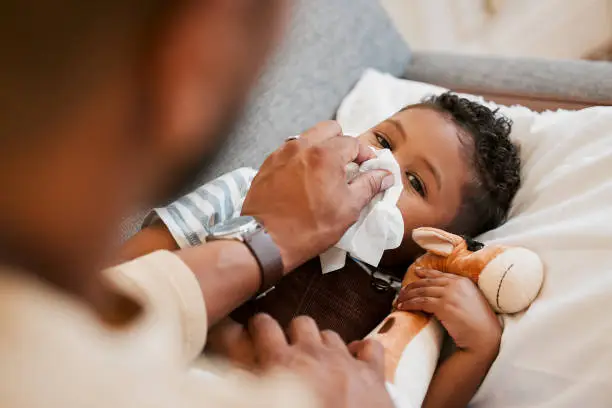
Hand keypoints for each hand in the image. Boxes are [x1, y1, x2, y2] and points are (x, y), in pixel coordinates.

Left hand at [242, 121, 393, 272]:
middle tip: (347, 166)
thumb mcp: (348, 209)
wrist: (266, 240)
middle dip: (342, 143)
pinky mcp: (268, 164)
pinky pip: (290, 151)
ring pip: (308, 137)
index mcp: (325, 154)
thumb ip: (369, 186)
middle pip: (329, 129)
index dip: (365, 155)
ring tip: (325, 172)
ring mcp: (282, 153)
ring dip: (321, 148)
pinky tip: (304, 178)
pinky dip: (301, 158)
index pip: (353, 142)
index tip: (369, 168)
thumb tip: (385, 175)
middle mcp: (302, 146)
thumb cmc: (309, 227)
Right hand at [248, 314, 394, 407]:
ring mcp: (345, 361)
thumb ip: (253, 383)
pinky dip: (363, 351)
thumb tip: (241, 374)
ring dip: (324, 344)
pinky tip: (356, 361)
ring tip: (320, 361)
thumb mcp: (268, 402)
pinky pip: (371, 347)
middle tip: (291, 351)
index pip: (264, 326)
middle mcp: (314, 355)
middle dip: (295, 334)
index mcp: (283, 363)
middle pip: (301, 323)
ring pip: (331, 334)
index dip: (259, 326)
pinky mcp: (371, 374)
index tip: (258, 332)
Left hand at [396, 268, 500, 355]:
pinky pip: (421, 302)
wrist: (485, 337)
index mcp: (464, 281)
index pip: (439, 275)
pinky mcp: (444, 306)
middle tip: (402, 291)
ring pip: (421, 291)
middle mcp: (456, 285)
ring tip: (399, 301)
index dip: (425, 274)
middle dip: (411, 286)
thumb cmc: (480, 323)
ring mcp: (450, 294)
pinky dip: (409, 304)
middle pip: (427, 282)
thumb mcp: (471, 300)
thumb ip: (458, 293)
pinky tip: (403, 307)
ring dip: (407, 296)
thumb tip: (441, 293)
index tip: (416, 273)